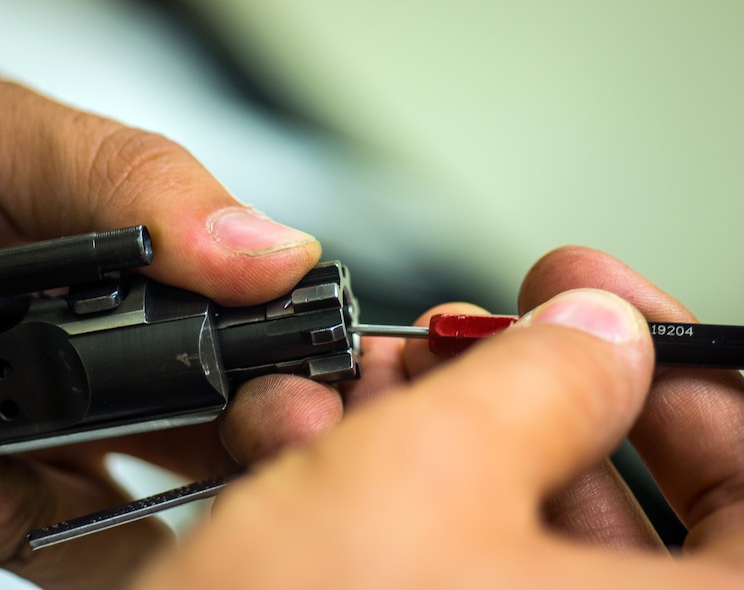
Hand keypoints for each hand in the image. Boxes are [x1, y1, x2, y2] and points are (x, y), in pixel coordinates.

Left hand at [0, 53, 333, 588]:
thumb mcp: (20, 146)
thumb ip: (143, 187)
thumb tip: (271, 249)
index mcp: (148, 285)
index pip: (256, 344)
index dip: (298, 377)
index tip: (316, 396)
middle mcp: (106, 368)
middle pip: (218, 446)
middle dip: (245, 455)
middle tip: (253, 437)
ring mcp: (40, 436)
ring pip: (122, 525)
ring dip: (89, 514)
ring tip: (21, 465)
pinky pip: (8, 537)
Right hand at [132, 252, 743, 587]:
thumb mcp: (425, 480)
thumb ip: (540, 383)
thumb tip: (599, 335)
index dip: (706, 386)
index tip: (625, 319)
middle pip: (647, 511)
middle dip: (555, 391)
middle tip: (504, 325)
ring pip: (539, 535)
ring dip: (461, 433)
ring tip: (386, 378)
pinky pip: (470, 570)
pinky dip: (420, 497)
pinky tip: (350, 449)